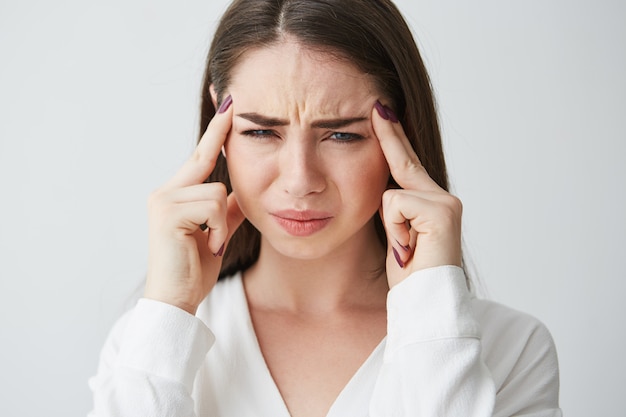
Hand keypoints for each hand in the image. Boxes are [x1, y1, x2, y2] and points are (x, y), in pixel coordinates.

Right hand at [145, 97, 244, 313]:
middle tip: (232, 100)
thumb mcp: (217, 233)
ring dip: (221, 222)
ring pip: (215, 190)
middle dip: (218, 134)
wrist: (176, 299)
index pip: (200, 158)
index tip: (228, 107)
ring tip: (210, 243)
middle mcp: (165, 192)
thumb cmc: (194, 269)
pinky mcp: (167, 213)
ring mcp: (163, 200)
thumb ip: (227, 211)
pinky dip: (217, 230)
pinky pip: (211, 206)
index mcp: (176, 195)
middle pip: (205, 160)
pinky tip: (207, 246)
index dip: (215, 133)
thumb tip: (241, 192)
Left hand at [372, 101, 462, 287]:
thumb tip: (384, 186)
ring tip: (405, 250)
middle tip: (378, 104)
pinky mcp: (442, 211)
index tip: (381, 110)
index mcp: (431, 203)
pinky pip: (395, 205)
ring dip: (390, 226)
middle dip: (389, 136)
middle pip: (402, 163)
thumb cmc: (409, 276)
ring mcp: (446, 203)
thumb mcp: (396, 234)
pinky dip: (394, 230)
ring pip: (391, 193)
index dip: (393, 137)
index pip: (405, 164)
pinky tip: (409, 250)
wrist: (425, 303)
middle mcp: (443, 198)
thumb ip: (394, 208)